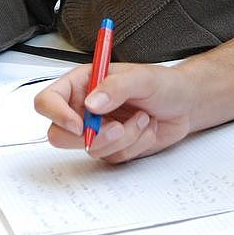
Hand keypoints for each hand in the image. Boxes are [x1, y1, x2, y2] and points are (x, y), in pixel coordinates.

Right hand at [33, 63, 194, 162]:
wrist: (185, 104)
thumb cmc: (163, 84)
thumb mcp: (142, 78)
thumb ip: (115, 87)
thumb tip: (92, 103)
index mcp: (83, 84)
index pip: (48, 101)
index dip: (56, 115)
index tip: (78, 124)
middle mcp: (85, 108)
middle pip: (60, 134)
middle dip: (92, 136)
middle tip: (117, 127)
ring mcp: (97, 130)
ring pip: (90, 149)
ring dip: (123, 137)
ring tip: (142, 118)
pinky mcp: (112, 147)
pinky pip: (112, 157)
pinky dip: (133, 145)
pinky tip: (145, 128)